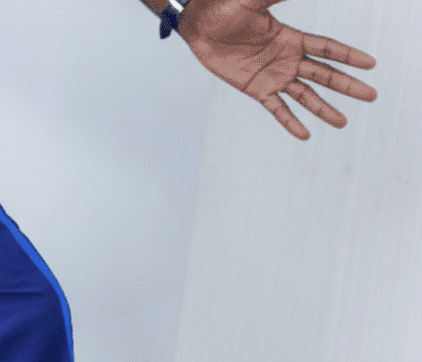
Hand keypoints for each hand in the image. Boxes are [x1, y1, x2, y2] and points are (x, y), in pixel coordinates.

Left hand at [178, 0, 377, 139]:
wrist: (201, 27)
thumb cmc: (227, 7)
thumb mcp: (256, 1)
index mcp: (292, 38)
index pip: (328, 49)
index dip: (349, 56)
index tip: (371, 64)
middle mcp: (288, 59)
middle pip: (325, 75)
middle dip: (347, 86)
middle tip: (371, 96)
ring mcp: (273, 77)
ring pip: (305, 96)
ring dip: (323, 109)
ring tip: (342, 122)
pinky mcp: (256, 90)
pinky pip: (276, 110)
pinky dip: (290, 123)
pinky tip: (304, 135)